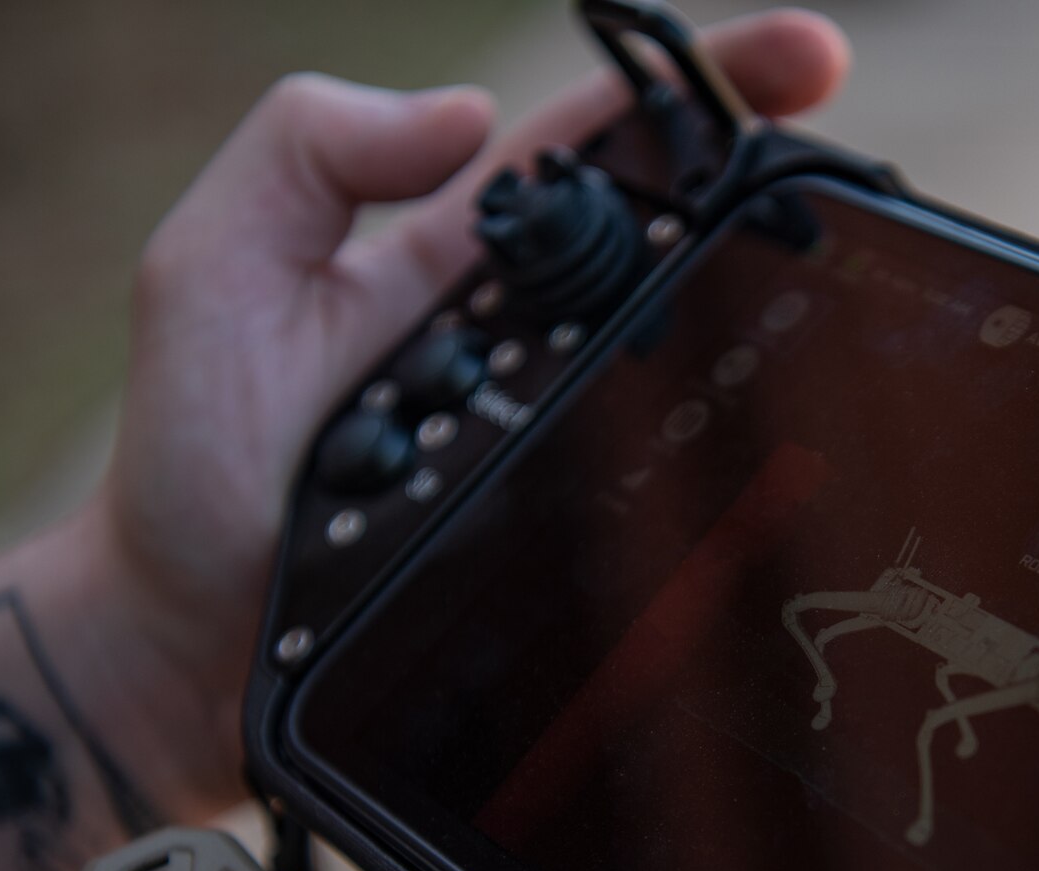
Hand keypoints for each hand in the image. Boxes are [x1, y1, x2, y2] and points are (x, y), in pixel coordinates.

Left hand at [94, 9, 849, 811]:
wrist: (191, 645)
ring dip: (779, 316)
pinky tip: (794, 440)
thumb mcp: (213, 271)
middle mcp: (531, 338)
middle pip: (683, 241)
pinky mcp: (575, 531)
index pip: (602, 146)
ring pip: (699, 359)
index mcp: (462, 255)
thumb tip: (466, 114)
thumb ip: (304, 157)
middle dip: (777, 188)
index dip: (703, 89)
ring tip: (847, 275)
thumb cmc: (198, 465)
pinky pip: (674, 486)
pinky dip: (739, 459)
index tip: (808, 56)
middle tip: (845, 172)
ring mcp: (562, 437)